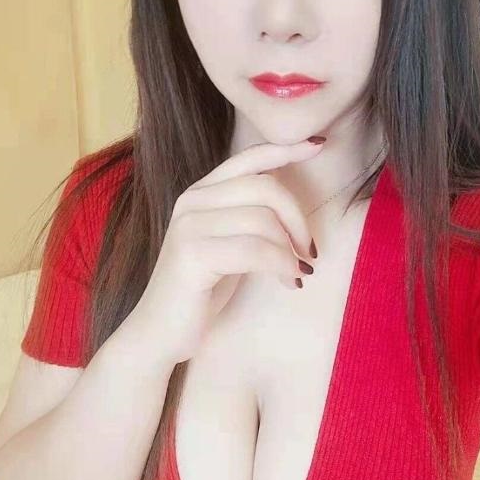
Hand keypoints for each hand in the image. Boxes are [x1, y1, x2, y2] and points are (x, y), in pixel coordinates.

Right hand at [125, 137, 324, 369]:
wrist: (161, 332)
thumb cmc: (203, 288)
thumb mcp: (230, 241)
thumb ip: (250, 214)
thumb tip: (290, 196)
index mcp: (202, 191)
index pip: (250, 157)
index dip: (286, 149)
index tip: (318, 146)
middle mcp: (193, 200)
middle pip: (266, 187)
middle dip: (298, 218)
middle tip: (308, 251)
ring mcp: (189, 226)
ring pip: (264, 219)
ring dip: (290, 250)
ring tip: (295, 272)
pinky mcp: (192, 254)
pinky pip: (256, 249)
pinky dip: (282, 264)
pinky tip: (289, 281)